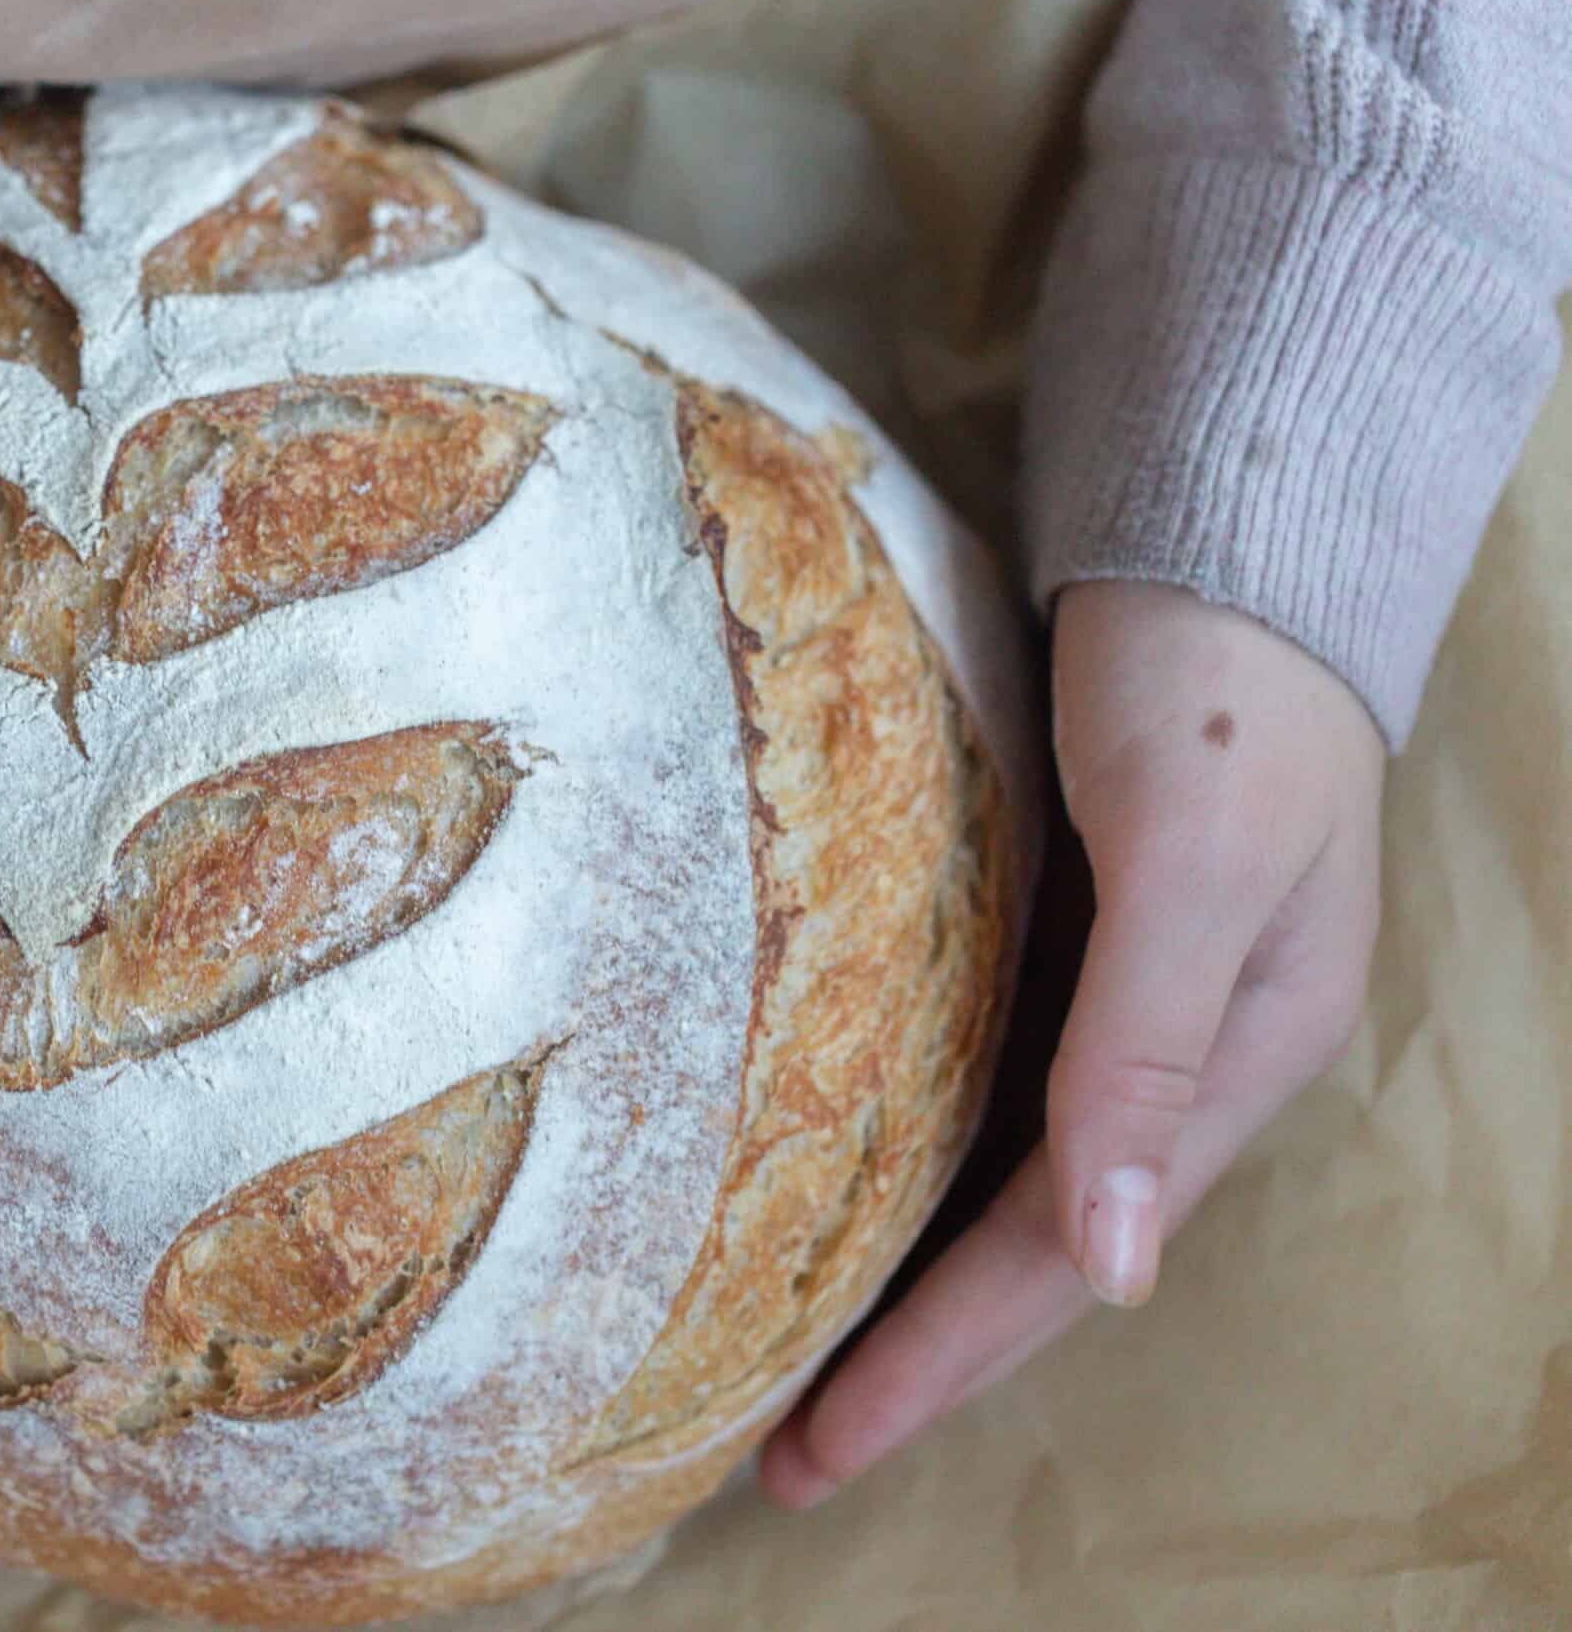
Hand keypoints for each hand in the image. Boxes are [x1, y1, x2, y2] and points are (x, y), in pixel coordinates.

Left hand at [759, 580, 1385, 1505]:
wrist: (1219, 539)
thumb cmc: (1215, 686)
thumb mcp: (1192, 856)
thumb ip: (1147, 1045)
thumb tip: (1121, 1268)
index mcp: (1224, 1066)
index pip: (1052, 1263)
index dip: (936, 1366)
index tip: (816, 1454)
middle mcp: (1168, 1061)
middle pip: (1023, 1253)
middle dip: (908, 1361)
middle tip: (775, 1459)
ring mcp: (1114, 1005)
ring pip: (995, 1184)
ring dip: (899, 1278)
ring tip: (785, 1361)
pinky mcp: (1060, 940)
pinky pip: (977, 1092)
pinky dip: (904, 1162)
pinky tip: (834, 1190)